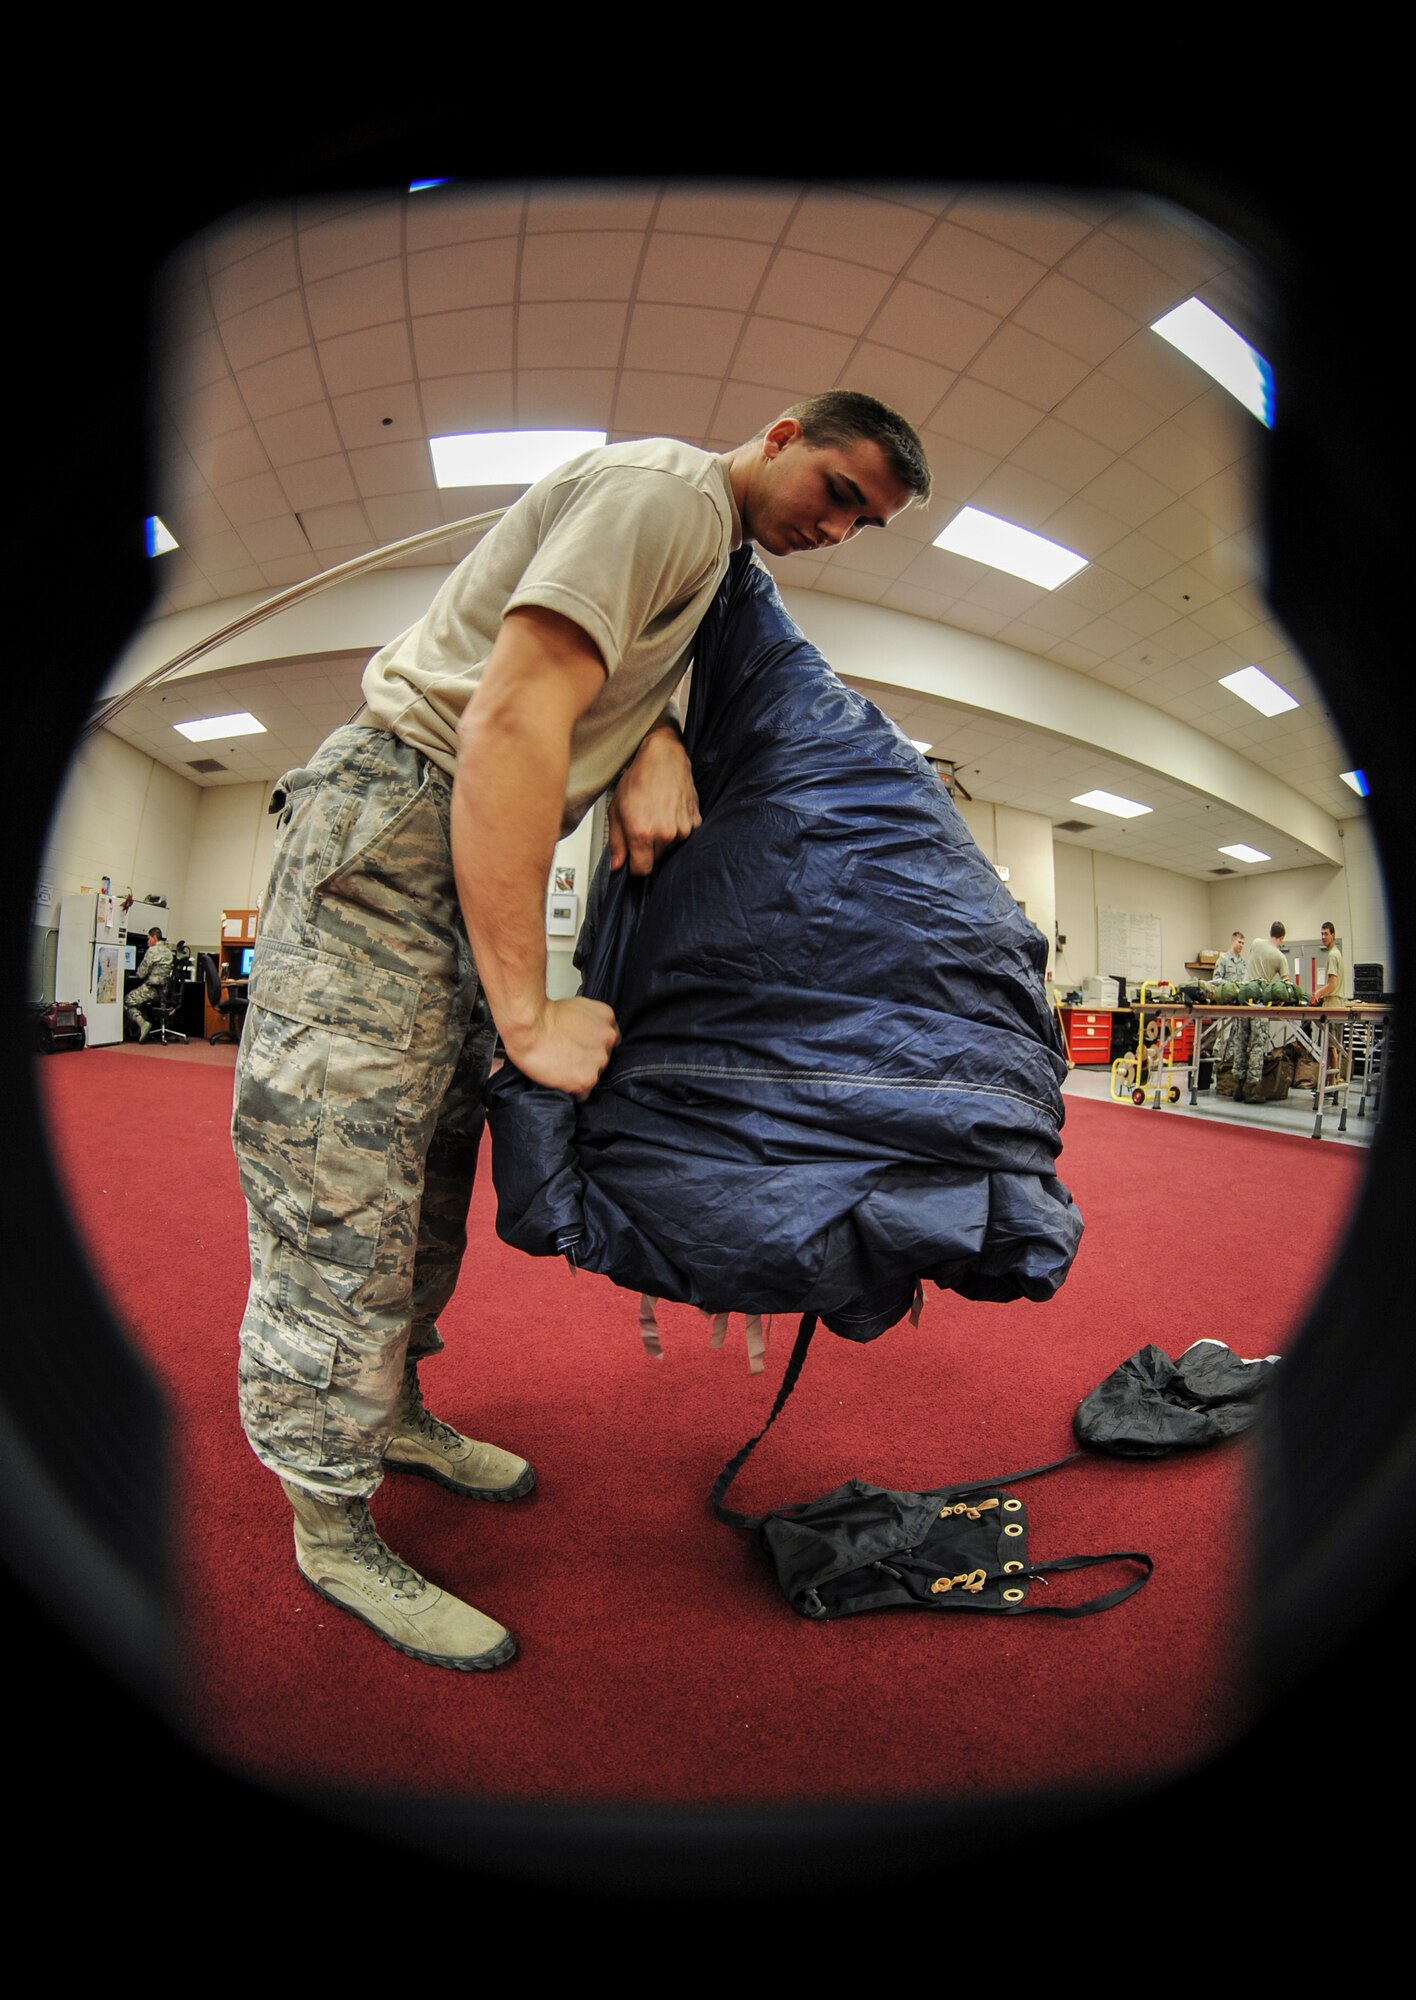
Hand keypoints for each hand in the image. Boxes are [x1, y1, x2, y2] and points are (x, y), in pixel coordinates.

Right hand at [502, 995, 619, 1096]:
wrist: (529, 1027)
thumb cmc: (542, 1015)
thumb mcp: (576, 1005)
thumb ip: (589, 1020)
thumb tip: (584, 1032)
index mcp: (607, 1018)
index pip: (609, 1039)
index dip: (593, 1045)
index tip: (583, 1048)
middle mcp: (608, 1040)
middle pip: (602, 1058)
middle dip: (587, 1059)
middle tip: (567, 1057)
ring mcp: (599, 1061)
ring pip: (593, 1075)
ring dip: (579, 1074)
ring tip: (560, 1067)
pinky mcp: (586, 1080)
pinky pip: (583, 1093)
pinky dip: (572, 1090)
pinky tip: (560, 1079)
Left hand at [608, 727, 700, 873]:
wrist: (664, 757)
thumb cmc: (639, 778)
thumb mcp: (616, 810)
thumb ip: (616, 842)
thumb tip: (617, 866)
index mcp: (642, 833)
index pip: (641, 870)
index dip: (634, 865)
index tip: (633, 857)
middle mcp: (665, 834)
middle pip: (656, 860)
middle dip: (648, 849)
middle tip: (643, 826)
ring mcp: (683, 829)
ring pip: (670, 848)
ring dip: (663, 839)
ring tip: (657, 815)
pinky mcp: (695, 822)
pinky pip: (683, 837)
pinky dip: (676, 829)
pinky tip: (669, 812)